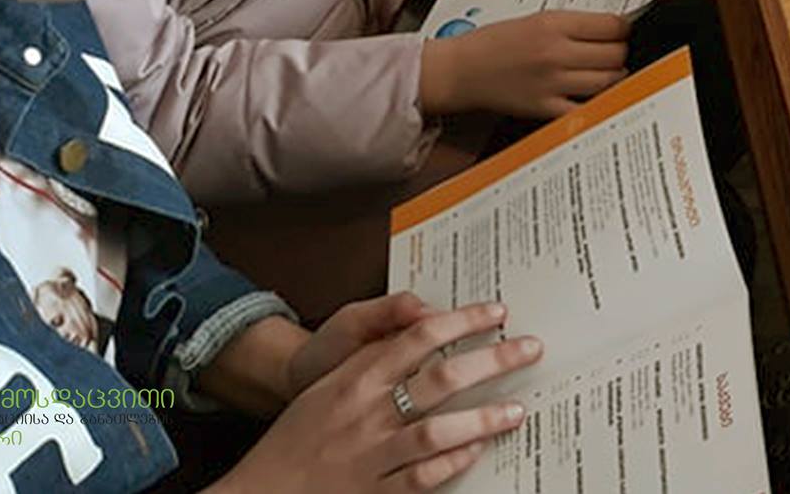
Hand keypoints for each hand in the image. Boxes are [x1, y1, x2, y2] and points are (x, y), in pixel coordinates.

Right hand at [212, 303, 541, 493]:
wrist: (260, 492)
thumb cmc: (297, 435)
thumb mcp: (329, 384)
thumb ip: (372, 354)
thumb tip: (420, 321)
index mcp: (354, 379)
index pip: (417, 337)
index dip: (462, 321)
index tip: (497, 313)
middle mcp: (366, 414)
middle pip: (439, 379)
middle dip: (491, 361)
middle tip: (529, 349)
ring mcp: (372, 456)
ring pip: (437, 431)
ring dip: (482, 419)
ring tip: (516, 410)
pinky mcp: (376, 492)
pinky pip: (423, 477)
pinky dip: (453, 463)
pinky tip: (478, 451)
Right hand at [420, 11, 630, 118]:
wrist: (461, 70)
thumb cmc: (493, 43)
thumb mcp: (534, 18)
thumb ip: (570, 24)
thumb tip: (608, 29)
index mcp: (553, 24)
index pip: (611, 25)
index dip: (623, 28)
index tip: (622, 31)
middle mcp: (555, 53)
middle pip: (614, 54)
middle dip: (620, 52)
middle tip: (615, 52)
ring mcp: (552, 83)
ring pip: (608, 81)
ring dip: (615, 76)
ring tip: (609, 72)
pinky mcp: (545, 108)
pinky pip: (586, 108)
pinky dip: (597, 103)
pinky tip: (597, 96)